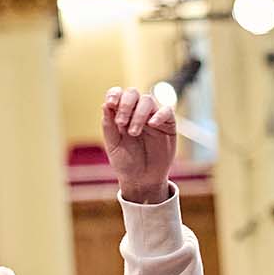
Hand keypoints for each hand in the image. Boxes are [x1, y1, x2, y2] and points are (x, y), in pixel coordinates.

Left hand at [101, 87, 177, 202]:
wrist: (142, 180)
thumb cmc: (126, 163)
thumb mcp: (113, 146)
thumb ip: (109, 126)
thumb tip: (105, 105)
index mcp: (121, 115)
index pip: (118, 95)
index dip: (114, 94)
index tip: (110, 104)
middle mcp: (137, 113)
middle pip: (133, 94)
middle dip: (126, 104)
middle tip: (121, 123)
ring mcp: (153, 117)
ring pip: (148, 100)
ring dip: (139, 114)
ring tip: (133, 132)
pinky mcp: (168, 125)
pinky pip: (167, 111)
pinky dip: (159, 114)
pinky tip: (152, 124)